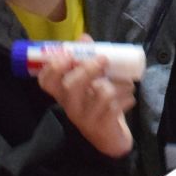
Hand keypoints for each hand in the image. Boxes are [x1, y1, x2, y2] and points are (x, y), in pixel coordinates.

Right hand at [38, 36, 134, 158]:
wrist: (110, 138)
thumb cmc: (98, 104)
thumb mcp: (91, 81)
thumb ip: (86, 58)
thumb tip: (83, 37)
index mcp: (64, 93)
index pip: (46, 81)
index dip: (52, 68)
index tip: (67, 55)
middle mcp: (70, 105)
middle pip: (71, 85)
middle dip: (89, 68)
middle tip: (104, 60)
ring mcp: (85, 117)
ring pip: (101, 93)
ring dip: (120, 83)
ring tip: (127, 84)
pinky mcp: (102, 126)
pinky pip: (116, 105)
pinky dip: (127, 97)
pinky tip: (129, 98)